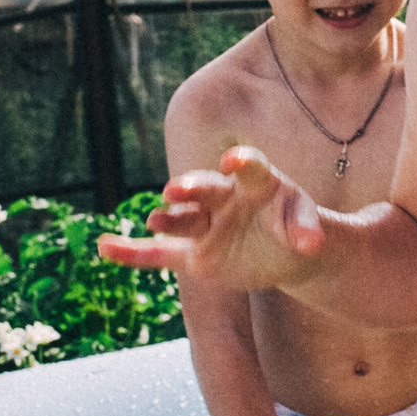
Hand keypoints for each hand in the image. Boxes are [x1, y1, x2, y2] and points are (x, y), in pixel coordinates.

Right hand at [99, 147, 322, 286]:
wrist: (286, 252)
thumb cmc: (296, 226)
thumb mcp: (307, 226)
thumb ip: (307, 230)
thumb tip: (311, 244)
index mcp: (256, 182)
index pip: (249, 166)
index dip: (241, 162)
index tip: (231, 161)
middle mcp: (225, 198)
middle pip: (207, 189)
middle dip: (192, 189)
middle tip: (178, 190)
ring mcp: (206, 225)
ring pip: (183, 220)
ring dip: (169, 218)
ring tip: (157, 219)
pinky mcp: (194, 254)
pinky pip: (160, 253)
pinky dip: (133, 252)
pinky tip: (105, 247)